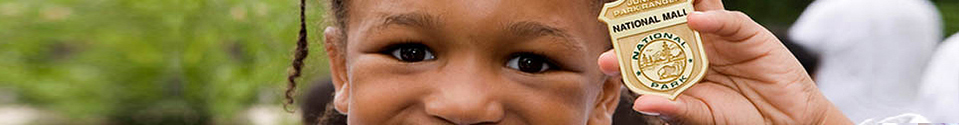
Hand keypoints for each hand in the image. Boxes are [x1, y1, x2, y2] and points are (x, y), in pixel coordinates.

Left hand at [597, 0, 852, 123]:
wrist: (786, 121)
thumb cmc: (739, 119)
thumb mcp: (702, 117)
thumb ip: (674, 109)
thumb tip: (640, 103)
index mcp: (676, 70)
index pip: (645, 57)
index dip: (625, 55)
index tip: (605, 61)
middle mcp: (691, 48)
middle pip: (663, 28)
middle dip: (643, 21)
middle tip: (620, 17)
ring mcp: (715, 37)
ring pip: (691, 12)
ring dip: (674, 6)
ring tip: (653, 4)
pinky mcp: (743, 32)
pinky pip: (725, 20)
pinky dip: (710, 17)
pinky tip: (696, 18)